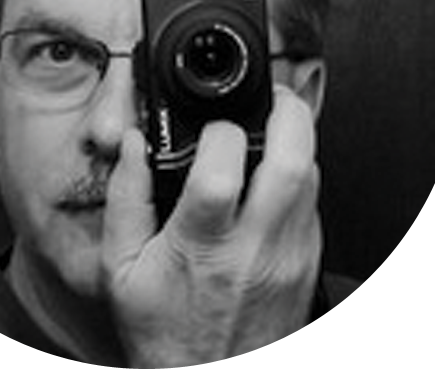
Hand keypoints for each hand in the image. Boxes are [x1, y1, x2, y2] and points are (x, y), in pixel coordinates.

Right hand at [103, 86, 321, 368]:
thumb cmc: (164, 334)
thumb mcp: (120, 266)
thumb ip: (125, 197)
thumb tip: (133, 145)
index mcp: (202, 245)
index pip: (222, 168)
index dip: (219, 131)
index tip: (210, 128)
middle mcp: (255, 248)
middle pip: (293, 162)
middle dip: (288, 115)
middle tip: (271, 101)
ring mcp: (290, 257)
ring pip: (313, 178)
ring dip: (296, 144)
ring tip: (270, 135)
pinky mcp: (309, 265)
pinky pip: (314, 205)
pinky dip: (298, 180)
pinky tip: (271, 182)